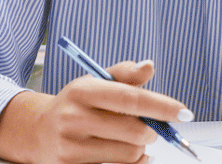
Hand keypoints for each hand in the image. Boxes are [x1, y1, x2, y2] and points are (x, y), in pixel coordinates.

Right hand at [0, 60, 191, 163]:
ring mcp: (71, 146)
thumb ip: (124, 76)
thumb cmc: (75, 105)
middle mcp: (73, 117)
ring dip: (139, 149)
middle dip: (151, 131)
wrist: (38, 132)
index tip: (184, 112)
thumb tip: (149, 66)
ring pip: (130, 154)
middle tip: (148, 128)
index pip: (129, 98)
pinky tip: (123, 154)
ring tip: (129, 140)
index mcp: (81, 91)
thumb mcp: (94, 84)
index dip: (161, 106)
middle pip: (135, 131)